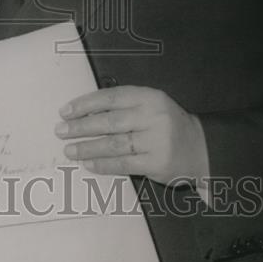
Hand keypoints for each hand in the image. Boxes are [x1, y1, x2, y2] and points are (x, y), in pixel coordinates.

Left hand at [54, 84, 208, 185]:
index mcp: (149, 97)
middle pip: (109, 122)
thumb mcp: (150, 106)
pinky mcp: (157, 164)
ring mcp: (156, 141)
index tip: (66, 111)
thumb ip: (123, 107)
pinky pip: (124, 164)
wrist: (201, 148)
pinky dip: (103, 164)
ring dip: (87, 147)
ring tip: (69, 149)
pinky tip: (88, 164)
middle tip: (61, 131)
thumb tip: (84, 113)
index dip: (85, 104)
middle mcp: (153, 117)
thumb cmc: (166, 124)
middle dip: (81, 127)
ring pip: (114, 144)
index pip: (110, 98)